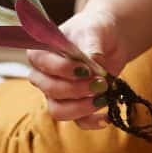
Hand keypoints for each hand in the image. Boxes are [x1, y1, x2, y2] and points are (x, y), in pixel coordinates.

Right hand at [26, 6, 125, 132]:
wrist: (110, 40)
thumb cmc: (95, 30)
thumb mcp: (93, 31)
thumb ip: (90, 45)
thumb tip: (93, 60)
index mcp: (41, 53)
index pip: (42, 65)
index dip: (63, 69)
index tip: (86, 68)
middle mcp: (43, 76)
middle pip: (50, 90)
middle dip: (76, 89)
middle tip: (100, 82)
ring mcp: (57, 94)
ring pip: (59, 111)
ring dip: (82, 107)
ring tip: (104, 97)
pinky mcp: (75, 105)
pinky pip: (78, 121)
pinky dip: (92, 122)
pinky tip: (107, 117)